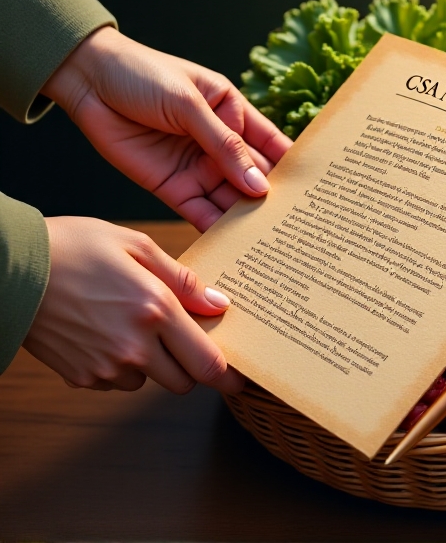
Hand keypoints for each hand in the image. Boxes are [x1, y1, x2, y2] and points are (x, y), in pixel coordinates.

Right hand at [23, 217, 244, 393]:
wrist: (10, 269)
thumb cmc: (74, 247)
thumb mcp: (136, 246)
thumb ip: (183, 280)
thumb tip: (219, 304)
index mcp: (155, 311)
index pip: (207, 363)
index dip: (228, 377)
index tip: (237, 379)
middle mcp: (134, 347)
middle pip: (183, 382)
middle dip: (189, 365)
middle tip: (180, 338)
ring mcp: (106, 366)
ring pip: (149, 383)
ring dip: (153, 365)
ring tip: (132, 326)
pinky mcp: (81, 377)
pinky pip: (117, 382)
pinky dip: (121, 367)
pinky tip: (106, 333)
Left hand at [42, 27, 292, 231]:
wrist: (87, 81)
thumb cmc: (141, 74)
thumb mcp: (190, 103)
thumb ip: (224, 146)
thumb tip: (259, 184)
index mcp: (232, 112)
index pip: (271, 144)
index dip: (293, 165)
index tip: (316, 189)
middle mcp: (219, 144)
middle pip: (253, 177)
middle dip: (274, 200)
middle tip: (298, 225)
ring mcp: (197, 166)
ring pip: (229, 199)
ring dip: (247, 219)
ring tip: (271, 240)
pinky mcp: (172, 186)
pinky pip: (199, 211)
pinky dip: (215, 227)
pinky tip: (234, 242)